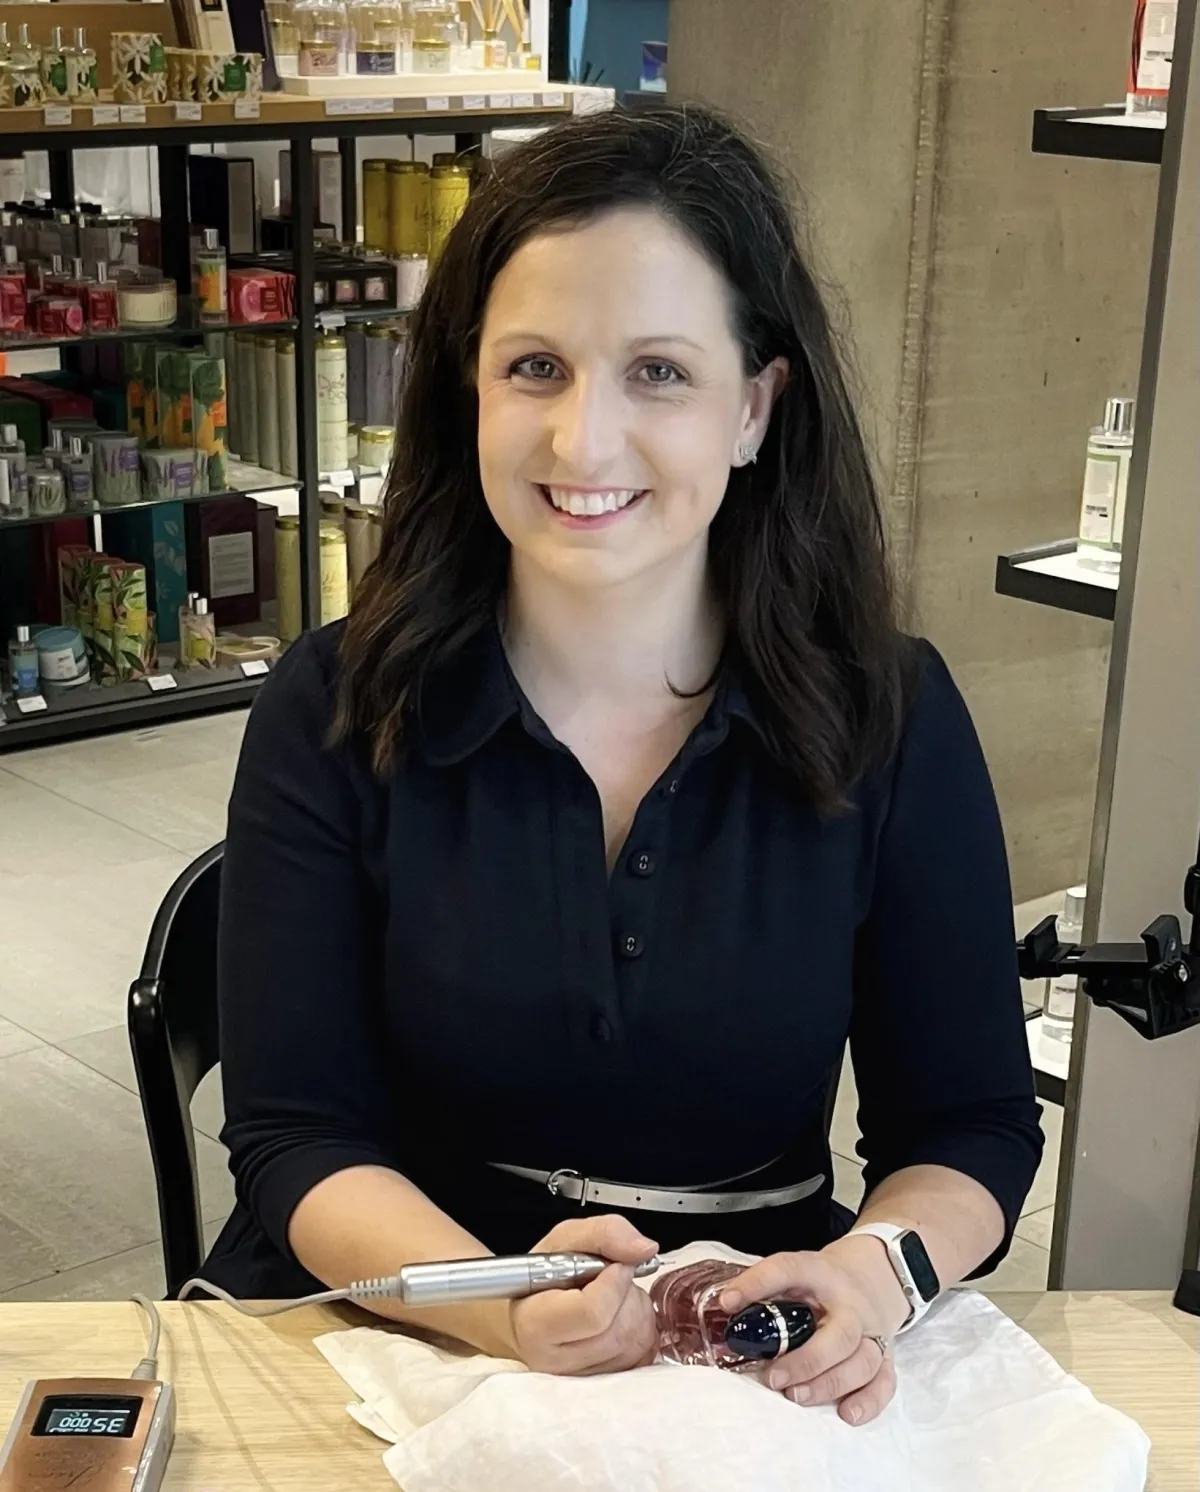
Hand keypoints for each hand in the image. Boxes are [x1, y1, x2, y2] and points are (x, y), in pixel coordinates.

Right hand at [508, 1215, 659, 1375]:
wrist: (533, 1314)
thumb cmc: (545, 1278)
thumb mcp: (565, 1239)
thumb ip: (605, 1233)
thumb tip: (644, 1249)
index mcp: (536, 1324)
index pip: (594, 1312)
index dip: (614, 1281)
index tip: (613, 1265)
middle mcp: (556, 1363)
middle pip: (620, 1330)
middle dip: (628, 1294)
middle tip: (612, 1279)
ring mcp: (581, 1381)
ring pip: (637, 1343)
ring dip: (637, 1310)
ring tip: (615, 1297)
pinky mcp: (605, 1386)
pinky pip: (645, 1357)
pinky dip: (643, 1329)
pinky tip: (622, 1317)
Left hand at [719, 1237, 907, 1425]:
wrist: (874, 1274)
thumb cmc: (823, 1281)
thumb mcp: (796, 1271)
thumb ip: (767, 1288)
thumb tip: (725, 1308)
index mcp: (820, 1273)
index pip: (788, 1270)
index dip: (757, 1284)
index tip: (728, 1303)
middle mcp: (850, 1304)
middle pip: (841, 1334)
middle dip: (807, 1361)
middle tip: (773, 1378)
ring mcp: (872, 1331)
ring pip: (863, 1362)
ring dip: (830, 1384)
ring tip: (797, 1396)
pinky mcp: (885, 1355)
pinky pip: (884, 1382)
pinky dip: (869, 1401)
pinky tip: (846, 1413)